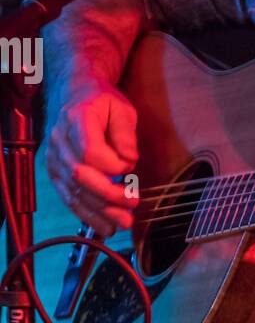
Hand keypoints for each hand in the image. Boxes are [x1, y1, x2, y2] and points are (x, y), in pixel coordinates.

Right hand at [44, 82, 139, 238]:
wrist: (75, 96)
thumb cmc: (102, 103)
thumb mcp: (122, 108)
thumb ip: (126, 133)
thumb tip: (128, 161)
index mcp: (77, 119)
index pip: (90, 151)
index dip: (112, 166)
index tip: (130, 169)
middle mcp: (60, 140)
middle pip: (80, 176)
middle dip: (108, 196)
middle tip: (132, 204)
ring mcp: (54, 158)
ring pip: (74, 191)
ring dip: (100, 212)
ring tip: (122, 224)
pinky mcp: (56, 173)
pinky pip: (69, 198)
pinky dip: (88, 215)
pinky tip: (105, 227)